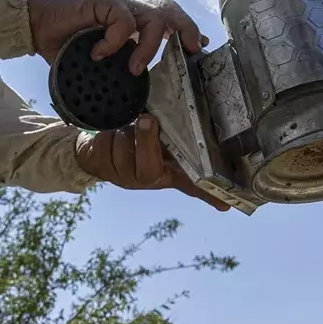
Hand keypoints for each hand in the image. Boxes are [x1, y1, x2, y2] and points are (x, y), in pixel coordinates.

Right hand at [26, 0, 208, 74]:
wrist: (38, 27)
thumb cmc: (66, 45)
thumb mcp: (99, 61)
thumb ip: (116, 67)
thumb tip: (129, 97)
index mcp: (133, 19)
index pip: (169, 18)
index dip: (186, 30)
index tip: (198, 48)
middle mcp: (130, 8)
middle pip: (171, 10)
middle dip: (186, 29)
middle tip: (190, 50)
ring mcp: (118, 3)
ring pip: (154, 18)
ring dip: (149, 47)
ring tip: (134, 68)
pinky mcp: (104, 1)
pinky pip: (124, 21)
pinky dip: (116, 41)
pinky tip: (100, 54)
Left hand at [76, 115, 229, 211]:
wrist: (96, 154)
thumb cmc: (134, 145)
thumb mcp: (158, 144)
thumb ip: (178, 143)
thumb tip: (209, 160)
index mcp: (167, 173)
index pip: (193, 187)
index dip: (209, 195)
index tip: (226, 204)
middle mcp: (147, 179)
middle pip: (149, 168)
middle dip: (146, 140)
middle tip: (147, 119)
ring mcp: (123, 177)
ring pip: (123, 149)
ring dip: (124, 131)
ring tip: (126, 127)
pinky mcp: (101, 169)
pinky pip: (103, 146)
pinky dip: (106, 133)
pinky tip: (110, 133)